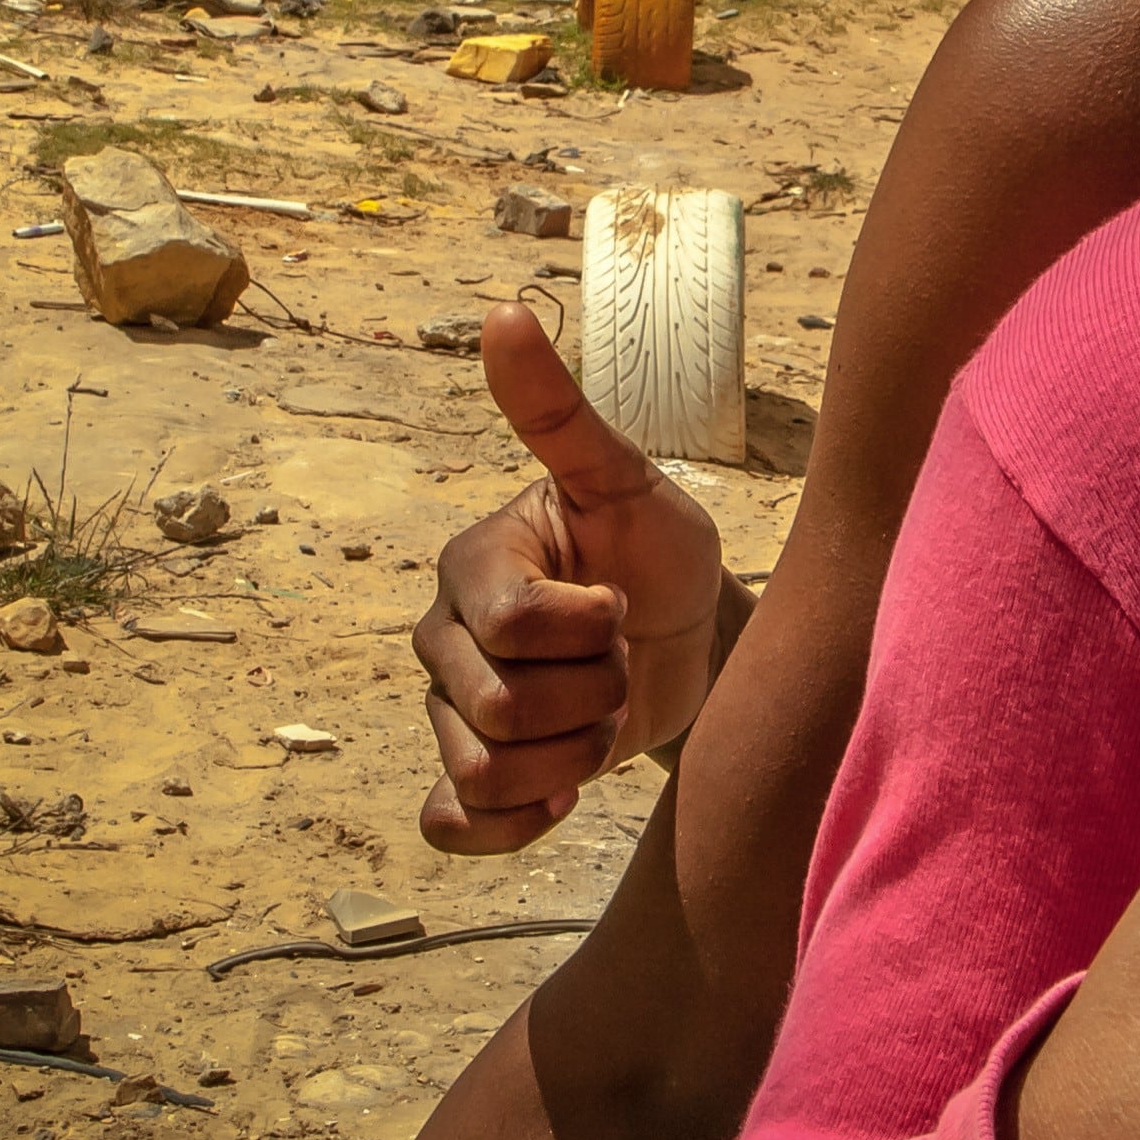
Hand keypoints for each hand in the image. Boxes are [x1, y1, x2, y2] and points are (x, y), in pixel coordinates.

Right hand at [410, 305, 732, 855]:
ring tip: (604, 714)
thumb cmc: (660, 550)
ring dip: (570, 757)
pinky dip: (512, 823)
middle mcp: (443, 638)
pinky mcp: (470, 778)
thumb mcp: (626, 479)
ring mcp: (449, 711)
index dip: (587, 629)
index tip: (621, 602)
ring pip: (481, 772)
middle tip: (621, 661)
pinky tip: (567, 788)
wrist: (696, 640)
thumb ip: (560, 413)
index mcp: (471, 565)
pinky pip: (451, 826)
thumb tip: (503, 314)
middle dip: (588, 695)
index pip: (510, 626)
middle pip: (496, 710)